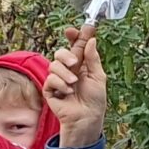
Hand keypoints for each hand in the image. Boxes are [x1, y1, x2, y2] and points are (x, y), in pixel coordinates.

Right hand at [45, 24, 107, 144]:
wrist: (86, 117)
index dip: (73, 37)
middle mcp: (68, 69)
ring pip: (54, 65)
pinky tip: (67, 92)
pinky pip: (50, 79)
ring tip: (74, 84)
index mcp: (81, 64)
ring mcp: (58, 79)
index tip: (72, 31)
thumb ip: (93, 58)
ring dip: (65, 74)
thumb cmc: (94, 99)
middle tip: (74, 63)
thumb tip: (91, 39)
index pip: (75, 46)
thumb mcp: (99, 76)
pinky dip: (59, 84)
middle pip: (60, 52)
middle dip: (66, 55)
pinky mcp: (50, 90)